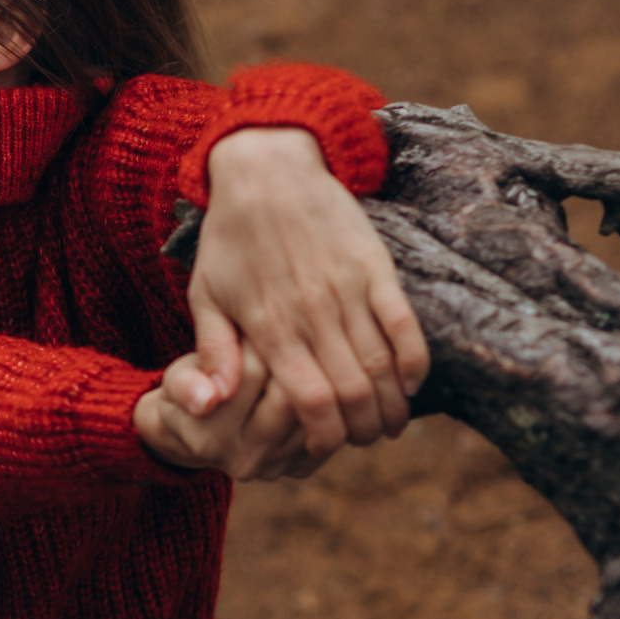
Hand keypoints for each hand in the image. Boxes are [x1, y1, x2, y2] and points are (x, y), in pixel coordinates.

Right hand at [133, 347, 329, 481]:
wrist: (202, 432)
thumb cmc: (193, 390)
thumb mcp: (177, 381)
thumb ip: (186, 385)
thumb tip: (205, 400)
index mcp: (209, 435)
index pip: (251, 373)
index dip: (260, 340)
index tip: (257, 325)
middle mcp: (243, 459)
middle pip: (288, 396)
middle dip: (291, 359)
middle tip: (287, 339)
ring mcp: (275, 467)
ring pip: (316, 411)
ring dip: (315, 378)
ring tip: (300, 358)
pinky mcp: (300, 469)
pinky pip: (331, 426)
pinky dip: (327, 400)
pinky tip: (313, 381)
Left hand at [191, 127, 428, 458]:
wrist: (267, 170)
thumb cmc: (230, 239)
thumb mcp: (205, 295)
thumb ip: (212, 354)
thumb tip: (209, 408)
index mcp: (270, 326)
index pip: (310, 400)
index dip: (325, 435)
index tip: (326, 448)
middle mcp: (312, 312)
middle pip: (353, 391)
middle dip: (362, 429)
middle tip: (364, 440)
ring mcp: (348, 289)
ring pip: (383, 365)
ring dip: (392, 405)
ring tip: (390, 425)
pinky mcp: (376, 267)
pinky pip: (405, 324)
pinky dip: (414, 361)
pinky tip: (410, 383)